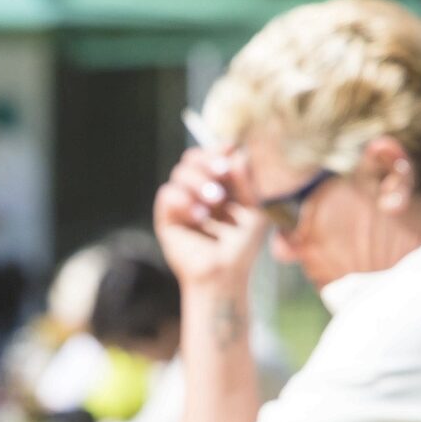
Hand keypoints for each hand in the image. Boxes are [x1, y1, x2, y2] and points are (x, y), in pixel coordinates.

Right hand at [153, 146, 264, 294]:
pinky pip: (167, 194)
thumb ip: (248, 180)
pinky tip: (200, 216)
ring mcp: (181, 204)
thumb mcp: (254, 209)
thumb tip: (236, 151)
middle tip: (222, 172)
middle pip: (191, 158)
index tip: (230, 147)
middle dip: (207, 161)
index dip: (218, 148)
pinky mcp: (166, 218)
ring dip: (198, 182)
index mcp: (218, 185)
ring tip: (215, 202)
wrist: (225, 274)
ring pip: (179, 172)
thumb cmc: (243, 245)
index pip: (211, 155)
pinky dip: (184, 200)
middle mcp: (196, 191)